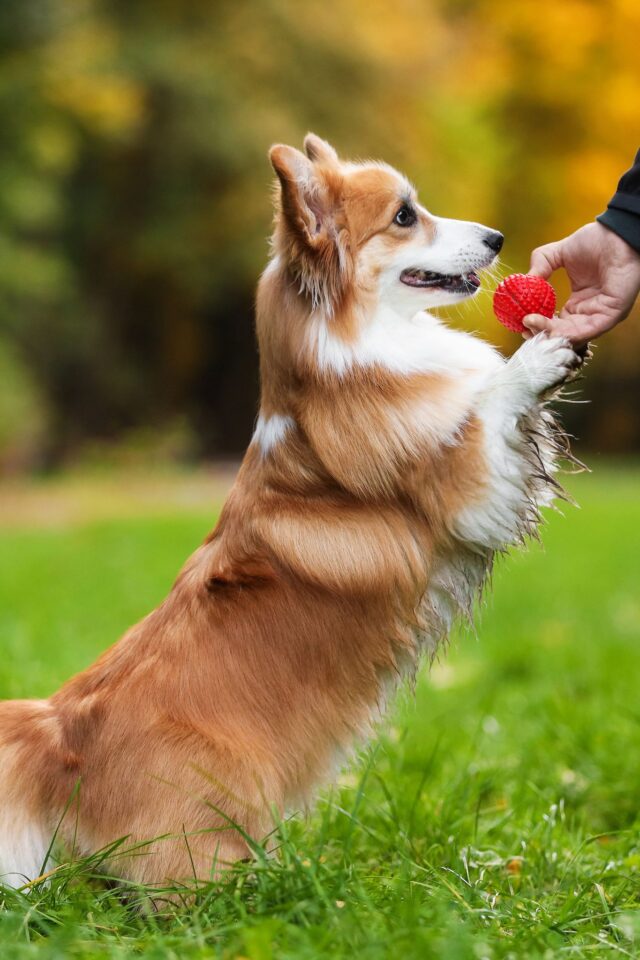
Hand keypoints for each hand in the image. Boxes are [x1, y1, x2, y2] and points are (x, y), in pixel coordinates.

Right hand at [523, 221, 639, 345]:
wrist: (618, 232)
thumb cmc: (598, 240)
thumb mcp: (559, 252)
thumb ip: (541, 265)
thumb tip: (524, 281)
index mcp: (578, 303)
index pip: (555, 323)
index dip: (537, 324)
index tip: (520, 320)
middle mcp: (589, 312)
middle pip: (561, 333)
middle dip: (540, 333)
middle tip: (523, 327)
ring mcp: (601, 315)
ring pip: (572, 335)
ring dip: (549, 334)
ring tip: (530, 324)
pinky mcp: (612, 314)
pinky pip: (588, 331)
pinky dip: (568, 333)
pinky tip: (549, 327)